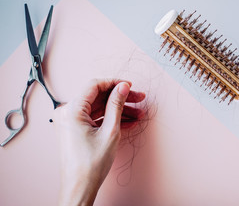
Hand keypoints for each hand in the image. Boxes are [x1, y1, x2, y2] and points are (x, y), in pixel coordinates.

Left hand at [54, 79, 144, 205]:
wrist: (80, 186)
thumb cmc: (91, 164)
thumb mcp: (110, 131)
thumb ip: (116, 105)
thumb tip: (122, 88)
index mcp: (72, 110)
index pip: (94, 85)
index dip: (114, 83)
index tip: (130, 86)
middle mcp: (68, 112)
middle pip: (98, 96)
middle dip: (120, 97)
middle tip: (139, 98)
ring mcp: (71, 120)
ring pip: (98, 107)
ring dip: (118, 109)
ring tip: (138, 113)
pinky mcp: (75, 128)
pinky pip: (95, 117)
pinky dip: (110, 118)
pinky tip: (128, 121)